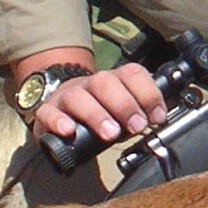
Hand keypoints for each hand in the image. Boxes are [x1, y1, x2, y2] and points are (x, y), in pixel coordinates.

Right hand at [34, 63, 167, 147]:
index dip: (148, 93)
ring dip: (96, 114)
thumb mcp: (123, 115)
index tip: (157, 117)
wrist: (61, 111)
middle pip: (105, 82)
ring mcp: (67, 96)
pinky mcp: (47, 112)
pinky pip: (48, 112)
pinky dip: (58, 121)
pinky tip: (69, 131)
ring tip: (110, 134)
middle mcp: (90, 85)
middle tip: (136, 127)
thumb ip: (139, 116)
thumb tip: (159, 124)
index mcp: (114, 81)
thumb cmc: (100, 114)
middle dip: (124, 104)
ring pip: (78, 97)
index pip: (132, 74)